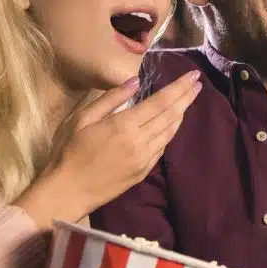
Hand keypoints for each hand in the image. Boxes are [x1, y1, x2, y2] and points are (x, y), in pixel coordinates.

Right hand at [15, 71, 201, 225]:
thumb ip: (111, 99)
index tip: (194, 76)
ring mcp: (145, 158)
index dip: (179, 87)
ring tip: (188, 99)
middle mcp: (140, 141)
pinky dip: (170, 132)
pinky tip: (172, 123)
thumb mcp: (82, 118)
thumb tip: (135, 81)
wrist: (68, 191)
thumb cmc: (69, 151)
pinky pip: (163, 147)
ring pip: (170, 132)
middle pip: (171, 115)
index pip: (160, 101)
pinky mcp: (144, 171)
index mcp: (124, 125)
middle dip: (187, 97)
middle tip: (198, 84)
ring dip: (181, 114)